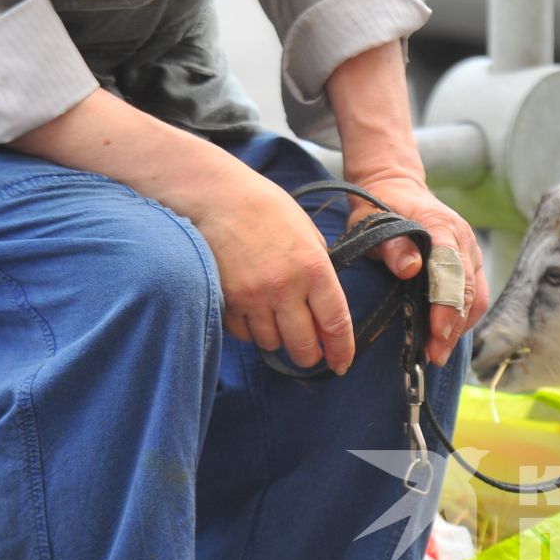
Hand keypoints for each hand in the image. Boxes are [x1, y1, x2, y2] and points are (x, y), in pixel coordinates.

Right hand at [186, 167, 355, 374]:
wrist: (217, 196)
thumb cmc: (267, 210)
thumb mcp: (308, 234)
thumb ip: (320, 272)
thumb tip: (326, 310)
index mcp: (314, 268)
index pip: (336, 323)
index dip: (341, 350)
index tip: (341, 364)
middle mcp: (285, 287)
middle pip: (303, 345)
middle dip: (309, 355)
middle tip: (309, 352)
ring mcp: (253, 296)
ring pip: (272, 343)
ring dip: (277, 339)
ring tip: (275, 320)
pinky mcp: (226, 300)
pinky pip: (243, 333)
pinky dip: (250, 330)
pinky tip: (252, 312)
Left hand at [343, 168, 487, 367]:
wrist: (398, 188)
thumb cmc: (380, 206)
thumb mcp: (372, 221)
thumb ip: (390, 244)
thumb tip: (410, 269)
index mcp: (442, 226)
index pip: (451, 271)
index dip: (446, 304)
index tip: (437, 332)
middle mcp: (464, 240)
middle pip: (468, 290)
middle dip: (453, 325)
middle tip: (435, 354)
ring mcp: (471, 252)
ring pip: (477, 296)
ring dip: (461, 327)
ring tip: (439, 353)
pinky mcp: (471, 264)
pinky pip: (476, 296)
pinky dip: (464, 319)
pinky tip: (446, 337)